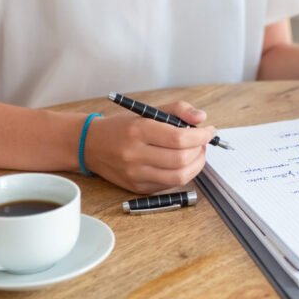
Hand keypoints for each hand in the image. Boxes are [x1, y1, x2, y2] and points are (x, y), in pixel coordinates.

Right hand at [83, 101, 214, 193]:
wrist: (89, 145)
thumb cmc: (121, 127)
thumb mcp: (147, 111)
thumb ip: (177, 110)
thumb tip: (202, 118)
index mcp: (138, 131)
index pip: (179, 138)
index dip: (200, 136)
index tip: (209, 131)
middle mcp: (135, 155)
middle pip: (181, 159)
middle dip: (200, 150)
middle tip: (203, 142)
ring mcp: (135, 174)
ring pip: (179, 177)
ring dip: (196, 165)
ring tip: (197, 153)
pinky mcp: (137, 188)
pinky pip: (169, 185)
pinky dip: (182, 174)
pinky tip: (182, 164)